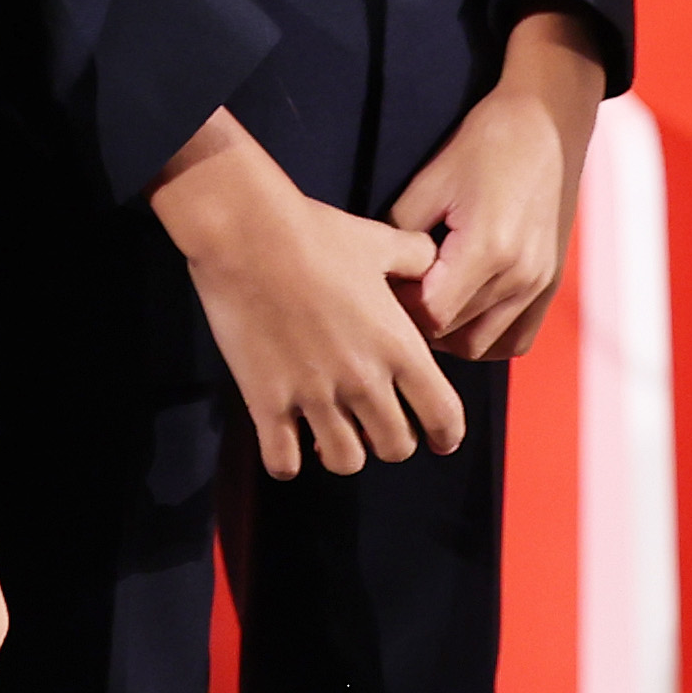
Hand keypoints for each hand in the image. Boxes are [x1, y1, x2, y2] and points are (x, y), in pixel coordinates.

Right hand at [146, 111, 464, 478]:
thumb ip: (414, 257)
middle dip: (387, 441)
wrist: (245, 231)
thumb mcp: (378, 241)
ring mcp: (314, 394)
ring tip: (327, 432)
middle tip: (370, 424)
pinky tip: (284, 438)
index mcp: (398, 347)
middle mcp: (363, 380)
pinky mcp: (266, 399)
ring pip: (345, 461)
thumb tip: (431, 259)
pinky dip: (286, 460)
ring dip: (340, 452)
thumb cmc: (314, 232)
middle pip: (395, 448)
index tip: (437, 440)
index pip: (444, 418)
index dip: (446, 435)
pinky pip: (284, 461)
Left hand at [389, 14, 610, 358]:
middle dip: (417, 323)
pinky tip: (461, 314)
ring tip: (424, 304)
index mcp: (488, 250)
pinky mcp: (549, 285)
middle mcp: (519, 277)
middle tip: (393, 296)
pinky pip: (516, 339)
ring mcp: (539, 285)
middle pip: (454, 334)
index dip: (398, 308)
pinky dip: (485, 339)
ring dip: (449, 336)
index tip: (380, 285)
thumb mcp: (431, 181)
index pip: (431, 314)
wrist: (548, 125)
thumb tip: (376, 272)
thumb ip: (401, 233)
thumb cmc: (486, 144)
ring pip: (483, 346)